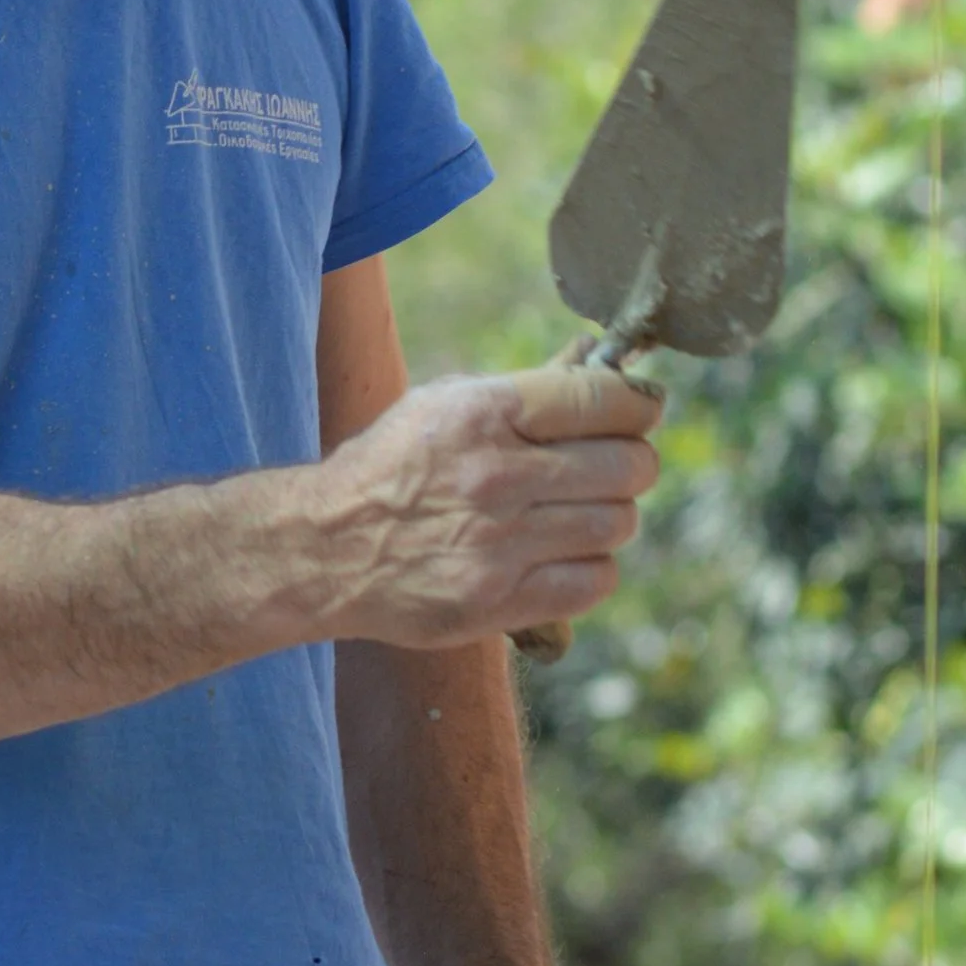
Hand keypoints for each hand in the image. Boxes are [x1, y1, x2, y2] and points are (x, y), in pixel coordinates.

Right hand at [319, 364, 660, 654]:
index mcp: (481, 414)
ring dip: (609, 516)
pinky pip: (595, 581)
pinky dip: (591, 566)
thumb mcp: (444, 404)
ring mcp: (499, 544)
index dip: (639, 404)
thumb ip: (526, 389)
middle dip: (632, 461)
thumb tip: (602, 364)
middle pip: (627, 466)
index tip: (640, 411)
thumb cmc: (392, 466)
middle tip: (614, 465)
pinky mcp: (499, 601)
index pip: (602, 400)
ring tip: (578, 511)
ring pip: (617, 524)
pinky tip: (563, 554)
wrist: (325, 549)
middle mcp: (495, 477)